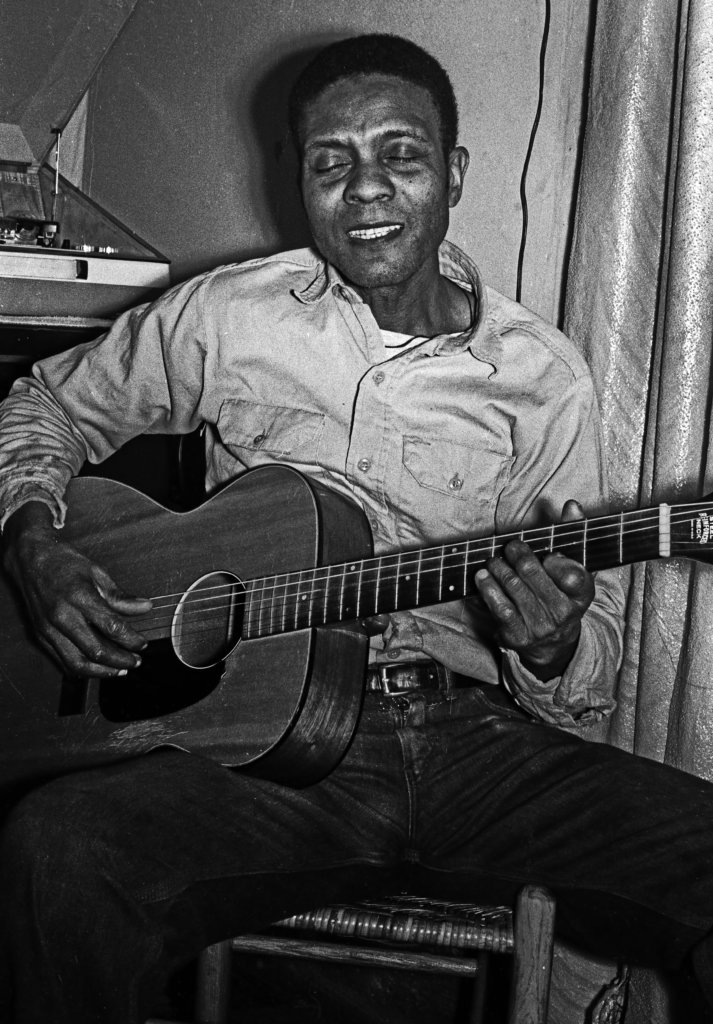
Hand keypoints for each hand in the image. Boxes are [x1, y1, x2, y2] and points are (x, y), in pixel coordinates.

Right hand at [3, 502, 151, 677]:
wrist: (29, 560)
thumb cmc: (64, 563)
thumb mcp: (97, 573)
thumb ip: (120, 596)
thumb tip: (145, 607)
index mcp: (79, 597)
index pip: (111, 627)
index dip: (131, 640)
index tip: (142, 644)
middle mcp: (62, 616)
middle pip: (96, 650)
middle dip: (121, 660)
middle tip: (136, 661)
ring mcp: (48, 628)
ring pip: (77, 663)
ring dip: (102, 671)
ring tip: (120, 670)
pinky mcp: (40, 636)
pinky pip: (62, 660)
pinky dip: (82, 669)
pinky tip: (97, 667)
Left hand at [472, 500, 594, 679]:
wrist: (553, 643)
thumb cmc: (562, 594)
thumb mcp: (574, 569)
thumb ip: (573, 535)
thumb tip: (571, 506)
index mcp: (582, 595)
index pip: (573, 574)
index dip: (556, 562)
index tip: (548, 555)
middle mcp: (563, 614)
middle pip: (534, 575)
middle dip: (518, 556)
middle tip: (510, 547)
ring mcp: (540, 627)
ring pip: (513, 587)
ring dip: (498, 568)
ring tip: (493, 560)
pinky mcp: (517, 635)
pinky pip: (499, 607)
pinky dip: (487, 588)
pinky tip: (483, 576)